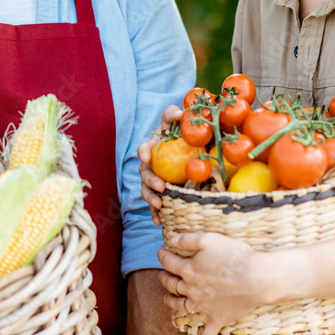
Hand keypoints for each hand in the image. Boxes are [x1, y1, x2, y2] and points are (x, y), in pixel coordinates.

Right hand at [137, 104, 182, 224]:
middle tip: (161, 186)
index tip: (146, 156)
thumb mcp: (177, 122)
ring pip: (147, 190)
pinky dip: (155, 213)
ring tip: (159, 205)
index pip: (144, 148)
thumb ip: (175, 115)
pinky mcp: (161, 193)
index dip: (143, 152)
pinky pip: (156, 205)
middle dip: (150, 181)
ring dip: (151, 198)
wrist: (191, 149)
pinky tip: (159, 222)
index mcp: (153, 148)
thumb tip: (180, 114)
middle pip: (145, 173)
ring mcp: (155, 180)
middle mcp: (150, 165)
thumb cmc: (181, 134)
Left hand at [157, 232, 269, 334]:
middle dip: (164, 278)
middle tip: (162, 273)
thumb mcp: (209, 239)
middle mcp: (192, 289)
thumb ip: (187, 239)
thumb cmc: (235, 256)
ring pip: (181, 306)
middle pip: (172, 284)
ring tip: (166, 298)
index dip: (162, 256)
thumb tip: (171, 240)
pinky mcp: (217, 317)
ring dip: (171, 302)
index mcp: (189, 270)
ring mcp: (204, 306)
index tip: (160, 252)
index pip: (169, 262)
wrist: (257, 278)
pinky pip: (206, 332)